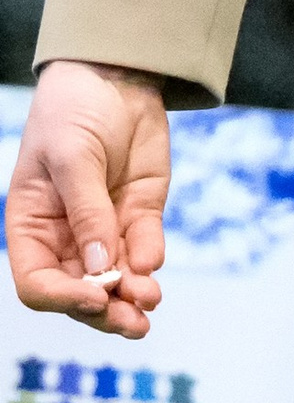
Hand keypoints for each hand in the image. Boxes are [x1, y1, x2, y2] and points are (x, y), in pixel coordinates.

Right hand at [5, 59, 170, 339]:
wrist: (115, 78)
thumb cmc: (74, 111)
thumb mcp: (73, 157)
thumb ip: (87, 213)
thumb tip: (101, 269)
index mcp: (32, 226)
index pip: (37, 283)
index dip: (63, 298)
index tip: (95, 297)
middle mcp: (65, 237)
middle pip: (81, 293)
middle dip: (106, 312)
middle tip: (134, 323)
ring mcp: (105, 229)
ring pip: (117, 281)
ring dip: (133, 297)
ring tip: (150, 302)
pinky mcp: (140, 216)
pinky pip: (145, 250)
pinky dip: (149, 261)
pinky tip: (152, 262)